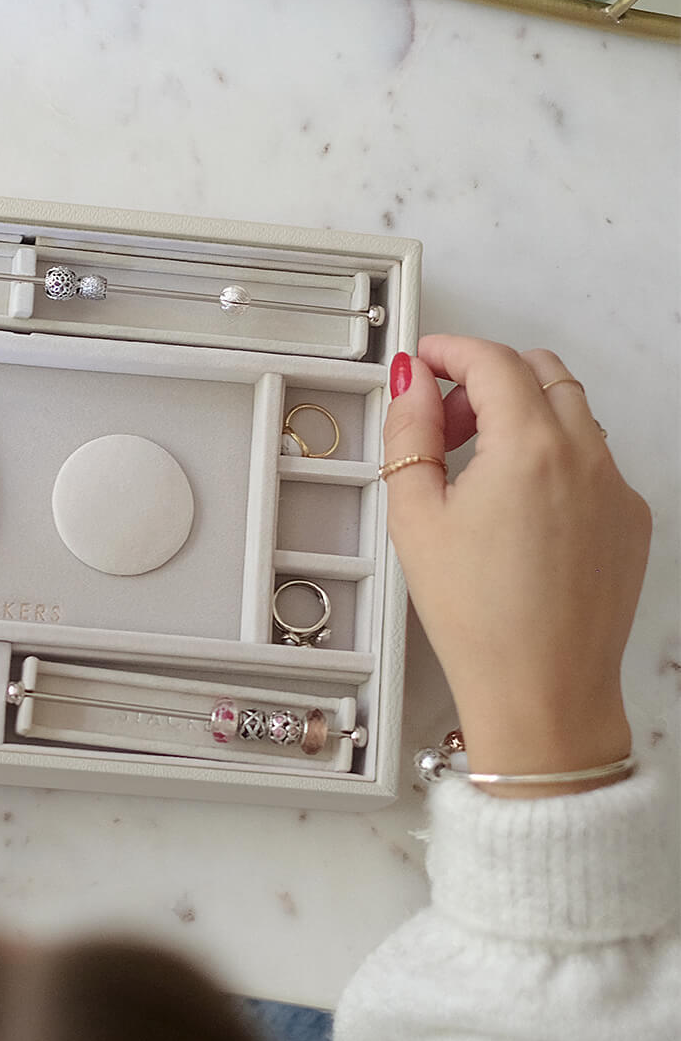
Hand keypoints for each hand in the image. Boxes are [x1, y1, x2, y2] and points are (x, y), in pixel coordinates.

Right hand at [383, 337, 650, 792]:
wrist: (541, 690)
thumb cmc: (477, 617)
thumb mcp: (414, 517)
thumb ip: (410, 433)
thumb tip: (410, 382)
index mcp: (528, 447)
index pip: (493, 360)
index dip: (450, 349)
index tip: (424, 358)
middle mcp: (586, 456)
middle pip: (541, 372)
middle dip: (487, 378)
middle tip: (443, 420)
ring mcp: (617, 487)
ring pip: (572, 412)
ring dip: (522, 414)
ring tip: (474, 469)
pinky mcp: (631, 519)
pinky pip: (594, 458)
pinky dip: (553, 456)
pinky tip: (514, 509)